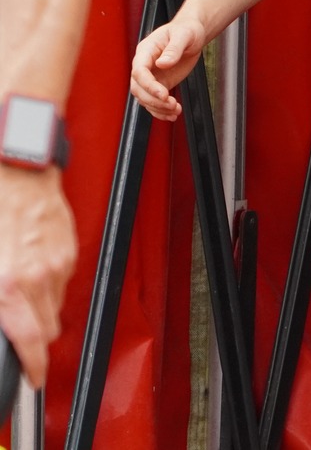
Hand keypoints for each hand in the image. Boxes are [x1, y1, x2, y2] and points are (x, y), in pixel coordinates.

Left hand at [0, 168, 76, 387]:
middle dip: (34, 336)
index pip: (31, 343)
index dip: (32, 367)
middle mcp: (38, 278)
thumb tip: (0, 316)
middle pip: (48, 329)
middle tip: (18, 332)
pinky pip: (61, 280)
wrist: (16, 169)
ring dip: (40, 307)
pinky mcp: (69, 249)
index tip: (31, 377)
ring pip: (55, 305)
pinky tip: (29, 266)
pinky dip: (47, 282)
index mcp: (9, 287)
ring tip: (19, 291)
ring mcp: (58, 263)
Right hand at [130, 16, 207, 120]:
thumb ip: (173, 49)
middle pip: (138, 88)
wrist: (193, 34)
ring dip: (158, 108)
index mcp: (146, 51)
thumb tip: (162, 63)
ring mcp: (152, 76)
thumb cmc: (186, 30)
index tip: (164, 93)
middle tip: (172, 104)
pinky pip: (155, 101)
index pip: (139, 71)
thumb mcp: (184, 35)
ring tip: (175, 111)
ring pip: (145, 98)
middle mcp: (145, 65)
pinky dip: (161, 111)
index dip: (149, 85)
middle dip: (153, 100)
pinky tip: (172, 115)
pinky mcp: (160, 83)